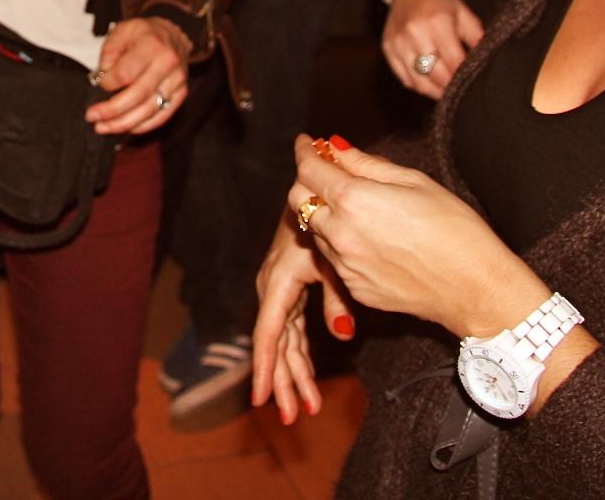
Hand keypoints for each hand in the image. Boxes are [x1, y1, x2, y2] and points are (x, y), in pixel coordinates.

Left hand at [86, 15, 188, 134]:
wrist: (174, 34)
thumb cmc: (143, 34)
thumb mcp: (122, 31)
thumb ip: (109, 52)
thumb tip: (103, 77)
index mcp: (152, 46)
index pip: (126, 73)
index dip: (108, 83)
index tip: (98, 83)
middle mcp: (167, 64)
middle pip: (138, 96)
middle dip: (112, 110)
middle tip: (92, 117)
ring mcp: (177, 82)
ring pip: (149, 110)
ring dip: (123, 123)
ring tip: (102, 127)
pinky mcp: (180, 94)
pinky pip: (161, 117)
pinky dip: (141, 126)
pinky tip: (124, 128)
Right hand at [252, 202, 354, 423]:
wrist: (318, 189)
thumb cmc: (327, 219)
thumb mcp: (333, 258)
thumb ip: (337, 297)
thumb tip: (343, 332)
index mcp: (279, 278)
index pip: (270, 331)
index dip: (267, 367)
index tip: (262, 399)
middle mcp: (274, 285)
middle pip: (276, 343)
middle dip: (284, 380)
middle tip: (292, 415)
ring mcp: (281, 287)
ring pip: (284, 339)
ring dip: (293, 372)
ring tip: (305, 405)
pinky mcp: (291, 287)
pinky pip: (290, 327)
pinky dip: (298, 352)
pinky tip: (306, 373)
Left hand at [285, 134, 547, 338]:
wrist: (475, 288)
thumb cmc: (456, 230)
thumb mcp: (414, 182)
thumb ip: (367, 164)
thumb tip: (338, 148)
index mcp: (354, 200)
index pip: (308, 169)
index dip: (305, 151)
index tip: (306, 143)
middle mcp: (340, 234)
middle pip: (299, 200)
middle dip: (308, 182)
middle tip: (328, 173)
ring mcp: (345, 265)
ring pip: (314, 231)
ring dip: (324, 214)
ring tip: (354, 208)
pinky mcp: (354, 288)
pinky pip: (333, 259)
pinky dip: (340, 244)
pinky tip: (370, 240)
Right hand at [382, 0, 483, 97]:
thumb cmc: (442, 0)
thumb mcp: (464, 14)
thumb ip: (477, 38)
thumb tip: (483, 63)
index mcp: (437, 22)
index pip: (454, 62)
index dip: (464, 75)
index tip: (471, 81)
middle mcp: (415, 33)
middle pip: (436, 74)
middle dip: (451, 85)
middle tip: (461, 88)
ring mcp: (398, 42)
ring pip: (419, 82)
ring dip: (435, 91)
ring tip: (447, 90)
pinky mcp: (388, 48)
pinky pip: (404, 78)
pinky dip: (419, 85)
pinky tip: (430, 82)